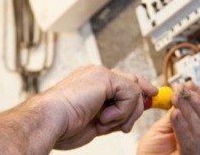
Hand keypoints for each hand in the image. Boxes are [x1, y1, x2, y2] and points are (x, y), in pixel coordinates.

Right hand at [38, 65, 156, 149]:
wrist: (50, 121)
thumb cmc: (64, 125)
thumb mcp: (98, 122)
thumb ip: (117, 114)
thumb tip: (137, 110)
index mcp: (91, 84)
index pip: (123, 82)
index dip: (138, 92)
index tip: (149, 99)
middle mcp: (96, 75)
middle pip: (132, 81)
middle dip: (136, 105)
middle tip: (124, 125)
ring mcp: (100, 74)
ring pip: (133, 89)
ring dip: (125, 113)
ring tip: (104, 123)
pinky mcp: (104, 77)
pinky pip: (130, 92)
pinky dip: (122, 110)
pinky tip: (103, 117)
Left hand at [137, 82, 199, 154]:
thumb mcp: (163, 129)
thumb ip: (174, 115)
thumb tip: (180, 96)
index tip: (188, 83)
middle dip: (196, 100)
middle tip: (181, 89)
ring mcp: (199, 154)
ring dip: (189, 108)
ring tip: (177, 97)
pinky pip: (190, 142)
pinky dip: (183, 126)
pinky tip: (175, 114)